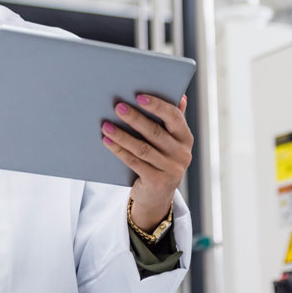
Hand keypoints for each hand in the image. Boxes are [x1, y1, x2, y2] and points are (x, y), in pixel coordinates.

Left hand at [101, 94, 192, 229]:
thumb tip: (180, 96)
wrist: (157, 196)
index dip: (157, 105)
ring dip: (122, 135)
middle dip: (135, 118)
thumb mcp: (170, 141)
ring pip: (142, 148)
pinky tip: (107, 141)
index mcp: (185, 138)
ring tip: (106, 125)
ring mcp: (171, 170)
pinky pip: (134, 162)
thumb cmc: (160, 159)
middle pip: (155, 132)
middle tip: (117, 107)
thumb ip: (173, 119)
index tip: (139, 96)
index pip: (174, 117)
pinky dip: (119, 151)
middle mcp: (182, 154)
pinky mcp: (157, 182)